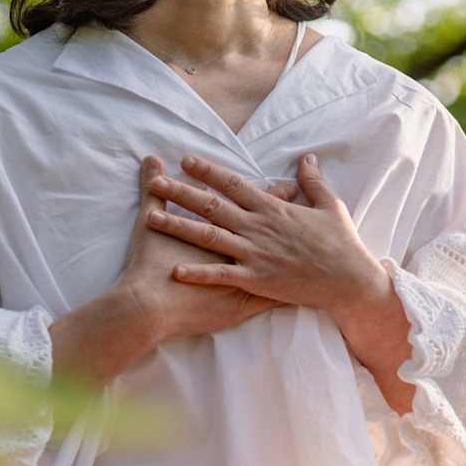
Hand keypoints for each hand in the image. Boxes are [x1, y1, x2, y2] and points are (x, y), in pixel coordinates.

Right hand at [85, 153, 301, 373]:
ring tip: (315, 248)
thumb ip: (153, 190)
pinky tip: (305, 295)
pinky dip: (289, 295)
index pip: (255, 202)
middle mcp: (241, 246)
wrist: (151, 305)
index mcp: (225, 226)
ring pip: (280, 262)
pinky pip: (273, 298)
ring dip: (297, 255)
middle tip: (315, 216)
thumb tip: (150, 160)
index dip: (274, 194)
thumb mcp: (150, 219)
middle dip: (294, 221)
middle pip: (275, 228)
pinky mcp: (243, 302)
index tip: (289, 187)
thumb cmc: (150, 263)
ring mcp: (246, 274)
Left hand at [142, 151, 390, 319]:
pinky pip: (221, 274)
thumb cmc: (341, 243)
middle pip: (211, 205)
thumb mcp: (329, 205)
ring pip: (208, 236)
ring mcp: (255, 253)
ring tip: (151, 218)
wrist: (348, 279)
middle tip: (156, 182)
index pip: (233, 183)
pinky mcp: (256, 279)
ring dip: (178, 226)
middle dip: (181, 193)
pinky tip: (174, 270)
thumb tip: (307, 157)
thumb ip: (313, 181)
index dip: (208, 171)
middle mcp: (258, 226)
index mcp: (273, 208)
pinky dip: (198, 272)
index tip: (185, 161)